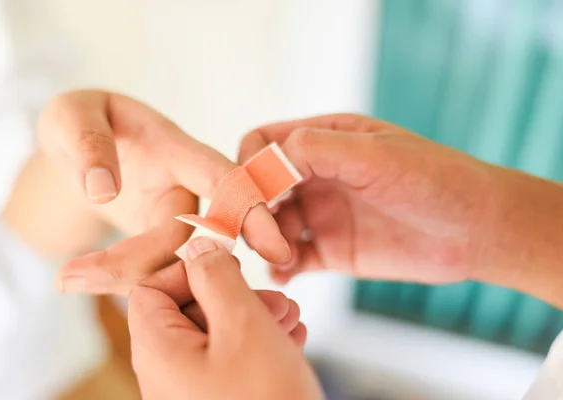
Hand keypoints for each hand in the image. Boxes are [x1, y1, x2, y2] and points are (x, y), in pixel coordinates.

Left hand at [38, 90, 288, 294]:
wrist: (79, 148)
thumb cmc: (79, 122)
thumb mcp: (70, 116)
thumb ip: (87, 143)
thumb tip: (104, 190)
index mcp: (176, 150)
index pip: (225, 179)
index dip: (252, 211)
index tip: (276, 251)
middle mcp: (185, 188)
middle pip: (197, 240)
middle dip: (147, 267)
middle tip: (68, 276)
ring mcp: (173, 219)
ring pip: (175, 264)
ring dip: (126, 279)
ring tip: (65, 276)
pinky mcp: (157, 243)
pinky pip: (154, 272)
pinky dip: (123, 283)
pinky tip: (79, 277)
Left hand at [128, 237, 322, 399]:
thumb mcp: (243, 324)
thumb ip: (216, 278)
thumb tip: (197, 248)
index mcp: (157, 350)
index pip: (151, 288)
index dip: (189, 270)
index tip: (229, 265)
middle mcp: (166, 373)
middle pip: (187, 310)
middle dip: (233, 295)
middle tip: (275, 297)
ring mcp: (191, 391)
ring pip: (215, 335)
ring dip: (253, 317)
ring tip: (291, 317)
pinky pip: (230, 362)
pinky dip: (257, 344)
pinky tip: (291, 339)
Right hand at [239, 114, 501, 284]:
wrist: (477, 230)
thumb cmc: (434, 179)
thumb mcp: (375, 154)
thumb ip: (317, 149)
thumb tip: (262, 161)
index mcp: (324, 139)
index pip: (263, 143)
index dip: (250, 165)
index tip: (255, 193)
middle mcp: (316, 175)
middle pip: (260, 187)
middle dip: (253, 209)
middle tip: (263, 235)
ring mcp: (322, 213)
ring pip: (270, 225)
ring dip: (265, 241)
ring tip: (281, 258)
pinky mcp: (332, 250)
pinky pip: (292, 259)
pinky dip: (280, 267)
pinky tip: (285, 276)